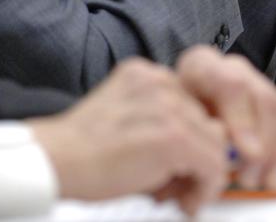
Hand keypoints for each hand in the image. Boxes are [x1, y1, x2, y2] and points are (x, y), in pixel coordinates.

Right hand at [28, 58, 229, 214]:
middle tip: (180, 188)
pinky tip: (186, 201)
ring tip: (181, 196)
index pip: (193, 104)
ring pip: (216, 144)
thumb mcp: (125, 119)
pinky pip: (214, 164)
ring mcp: (169, 106)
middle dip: (198, 160)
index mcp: (146, 74)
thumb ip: (160, 121)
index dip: (193, 139)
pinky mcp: (174, 136)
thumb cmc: (82, 150)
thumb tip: (200, 153)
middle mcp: (160, 81)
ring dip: (204, 176)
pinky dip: (206, 189)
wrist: (58, 161)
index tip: (185, 164)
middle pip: (207, 122)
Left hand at [174, 46, 275, 190]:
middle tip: (254, 178)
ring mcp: (260, 85)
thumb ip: (194, 135)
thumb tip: (221, 159)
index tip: (249, 153)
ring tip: (270, 181)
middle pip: (266, 99)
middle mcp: (236, 70)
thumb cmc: (175, 120)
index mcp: (202, 68)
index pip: (230, 84)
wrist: (182, 111)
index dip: (244, 120)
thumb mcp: (172, 123)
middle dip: (267, 145)